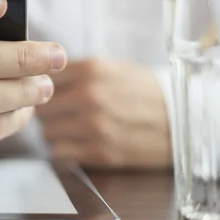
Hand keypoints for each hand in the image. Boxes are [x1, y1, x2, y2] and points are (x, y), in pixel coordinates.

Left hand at [37, 58, 170, 168]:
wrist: (180, 119)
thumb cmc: (142, 92)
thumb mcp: (110, 67)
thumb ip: (74, 72)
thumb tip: (38, 78)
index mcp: (91, 69)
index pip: (41, 77)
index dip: (41, 87)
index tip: (45, 93)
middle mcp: (89, 95)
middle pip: (41, 106)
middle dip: (46, 111)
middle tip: (58, 113)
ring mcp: (93, 125)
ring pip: (46, 131)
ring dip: (53, 131)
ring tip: (69, 128)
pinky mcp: (99, 152)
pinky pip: (59, 152)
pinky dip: (63, 149)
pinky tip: (76, 143)